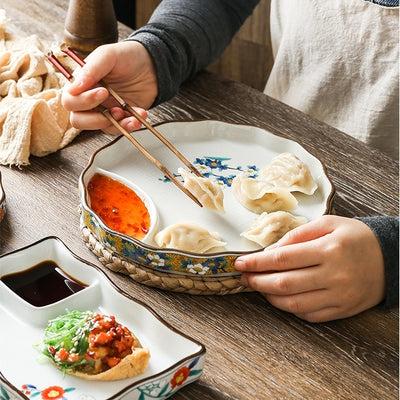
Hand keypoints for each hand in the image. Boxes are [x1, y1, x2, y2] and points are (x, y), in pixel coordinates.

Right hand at [61, 40, 157, 133]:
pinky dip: (129, 125)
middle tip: (115, 110)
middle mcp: (89, 100)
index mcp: (81, 85)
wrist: (152, 65)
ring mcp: (105, 111)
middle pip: (78, 120)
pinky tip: (139, 116)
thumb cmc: (127, 56)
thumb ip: (90, 70)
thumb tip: (74, 88)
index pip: (70, 101)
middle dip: (96, 120)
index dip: (83, 101)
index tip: (104, 92)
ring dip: (116, 125)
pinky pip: (119, 129)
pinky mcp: (121, 118)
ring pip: (101, 128)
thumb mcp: (107, 55)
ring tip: (130, 116)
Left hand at [234, 215, 384, 321]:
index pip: (282, 259)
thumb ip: (297, 235)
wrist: (390, 258)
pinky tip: (278, 298)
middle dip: (257, 281)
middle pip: (283, 283)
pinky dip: (288, 308)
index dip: (256, 262)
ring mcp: (338, 296)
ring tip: (257, 286)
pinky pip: (309, 315)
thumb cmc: (355, 237)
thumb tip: (270, 251)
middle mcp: (333, 275)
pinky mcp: (342, 310)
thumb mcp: (328, 224)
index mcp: (328, 249)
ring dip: (268, 297)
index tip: (239, 263)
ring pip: (293, 303)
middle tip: (243, 277)